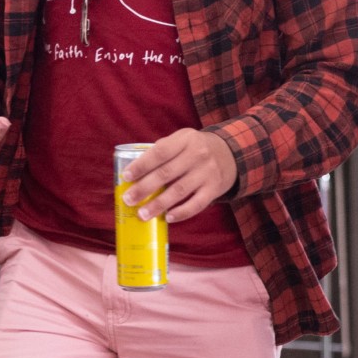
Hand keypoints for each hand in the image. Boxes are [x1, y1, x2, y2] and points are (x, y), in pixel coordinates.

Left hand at [119, 129, 237, 223]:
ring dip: (158, 204)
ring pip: (179, 191)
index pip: (160, 152)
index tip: (126, 176)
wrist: (230, 153)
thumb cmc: (196, 148)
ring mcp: (207, 172)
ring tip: (142, 214)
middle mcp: (198, 154)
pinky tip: (168, 218)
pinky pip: (196, 204)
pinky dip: (181, 213)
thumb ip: (163, 151)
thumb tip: (135, 173)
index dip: (142, 165)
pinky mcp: (214, 188)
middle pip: (166, 173)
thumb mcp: (183, 140)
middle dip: (144, 188)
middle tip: (129, 199)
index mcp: (186, 139)